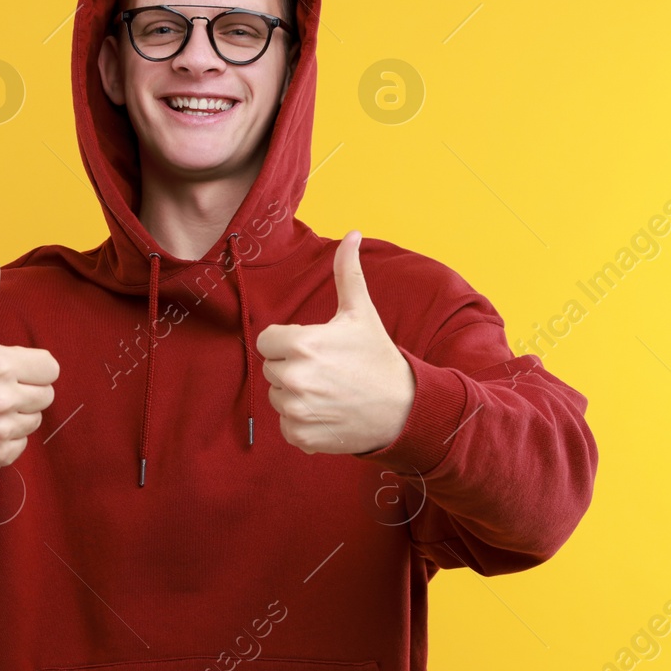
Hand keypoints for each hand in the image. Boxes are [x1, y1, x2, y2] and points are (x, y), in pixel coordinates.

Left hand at [255, 231, 414, 455]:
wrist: (403, 408)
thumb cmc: (377, 357)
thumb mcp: (361, 312)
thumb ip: (348, 272)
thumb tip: (353, 233)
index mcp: (301, 344)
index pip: (267, 341)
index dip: (288, 342)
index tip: (314, 347)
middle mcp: (295, 379)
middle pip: (272, 369)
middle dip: (293, 367)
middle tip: (327, 370)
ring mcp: (297, 411)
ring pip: (278, 397)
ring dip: (297, 395)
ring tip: (329, 391)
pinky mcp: (302, 437)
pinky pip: (286, 425)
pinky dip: (304, 422)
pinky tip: (329, 413)